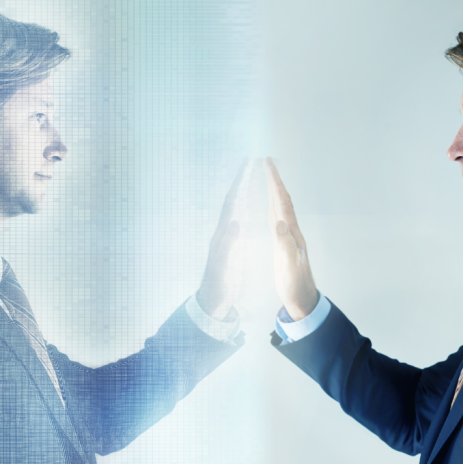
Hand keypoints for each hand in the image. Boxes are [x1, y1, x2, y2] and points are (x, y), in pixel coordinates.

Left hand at [196, 160, 250, 320]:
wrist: (211, 302)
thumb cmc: (218, 286)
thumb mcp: (224, 266)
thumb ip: (229, 244)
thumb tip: (237, 221)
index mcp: (224, 233)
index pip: (233, 202)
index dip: (240, 183)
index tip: (248, 165)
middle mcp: (224, 231)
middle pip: (233, 199)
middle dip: (241, 180)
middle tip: (251, 162)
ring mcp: (227, 237)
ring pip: (235, 207)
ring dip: (243, 190)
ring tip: (250, 175)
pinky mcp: (231, 245)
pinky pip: (239, 219)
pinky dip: (244, 207)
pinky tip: (248, 205)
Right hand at [264, 157, 318, 320]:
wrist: (302, 298)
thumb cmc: (295, 285)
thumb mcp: (289, 266)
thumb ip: (284, 244)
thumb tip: (278, 223)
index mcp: (291, 232)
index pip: (282, 202)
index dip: (275, 182)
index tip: (268, 164)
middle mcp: (291, 231)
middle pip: (282, 200)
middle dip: (275, 180)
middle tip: (268, 162)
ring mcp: (288, 237)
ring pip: (280, 208)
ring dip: (274, 192)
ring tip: (269, 177)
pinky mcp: (283, 245)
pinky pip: (277, 220)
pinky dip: (272, 208)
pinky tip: (270, 207)